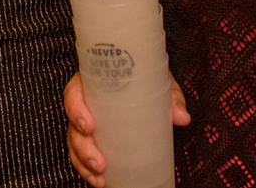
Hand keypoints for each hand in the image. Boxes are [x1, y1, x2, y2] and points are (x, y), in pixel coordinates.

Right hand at [65, 71, 189, 186]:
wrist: (146, 80)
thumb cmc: (145, 79)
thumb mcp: (157, 82)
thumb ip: (170, 97)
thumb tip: (182, 117)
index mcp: (93, 82)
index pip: (74, 93)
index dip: (76, 110)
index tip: (88, 126)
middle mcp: (85, 102)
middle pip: (73, 125)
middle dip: (83, 148)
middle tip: (99, 164)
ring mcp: (87, 121)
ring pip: (75, 143)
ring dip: (84, 163)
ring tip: (100, 179)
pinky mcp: (93, 137)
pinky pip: (83, 154)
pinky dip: (88, 169)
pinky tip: (99, 180)